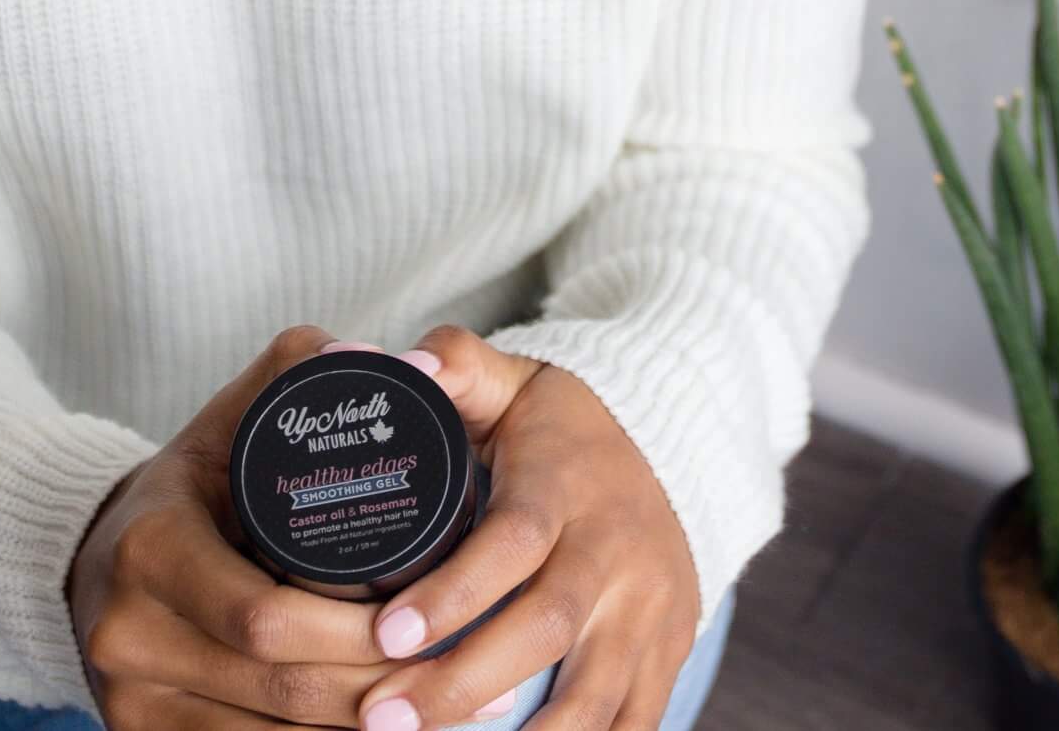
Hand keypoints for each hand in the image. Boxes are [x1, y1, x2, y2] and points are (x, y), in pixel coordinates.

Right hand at [66, 323, 423, 727]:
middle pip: (275, 685)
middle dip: (373, 687)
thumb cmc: (198, 475)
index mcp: (149, 547)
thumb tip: (377, 358)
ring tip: (443, 712)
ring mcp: (128, 700)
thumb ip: (300, 368)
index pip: (263, 614)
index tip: (422, 619)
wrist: (103, 548)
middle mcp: (126, 633)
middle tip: (452, 670)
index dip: (350, 632)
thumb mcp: (237, 411)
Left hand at [349, 323, 702, 730]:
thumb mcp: (517, 380)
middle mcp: (617, 549)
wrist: (678, 444)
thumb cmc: (568, 425)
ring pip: (593, 694)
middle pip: (546, 626)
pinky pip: (633, 724)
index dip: (454, 591)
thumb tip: (399, 363)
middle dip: (463, 681)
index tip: (385, 631)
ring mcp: (650, 608)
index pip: (515, 540)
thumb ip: (458, 364)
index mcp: (569, 483)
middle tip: (380, 718)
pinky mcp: (670, 651)